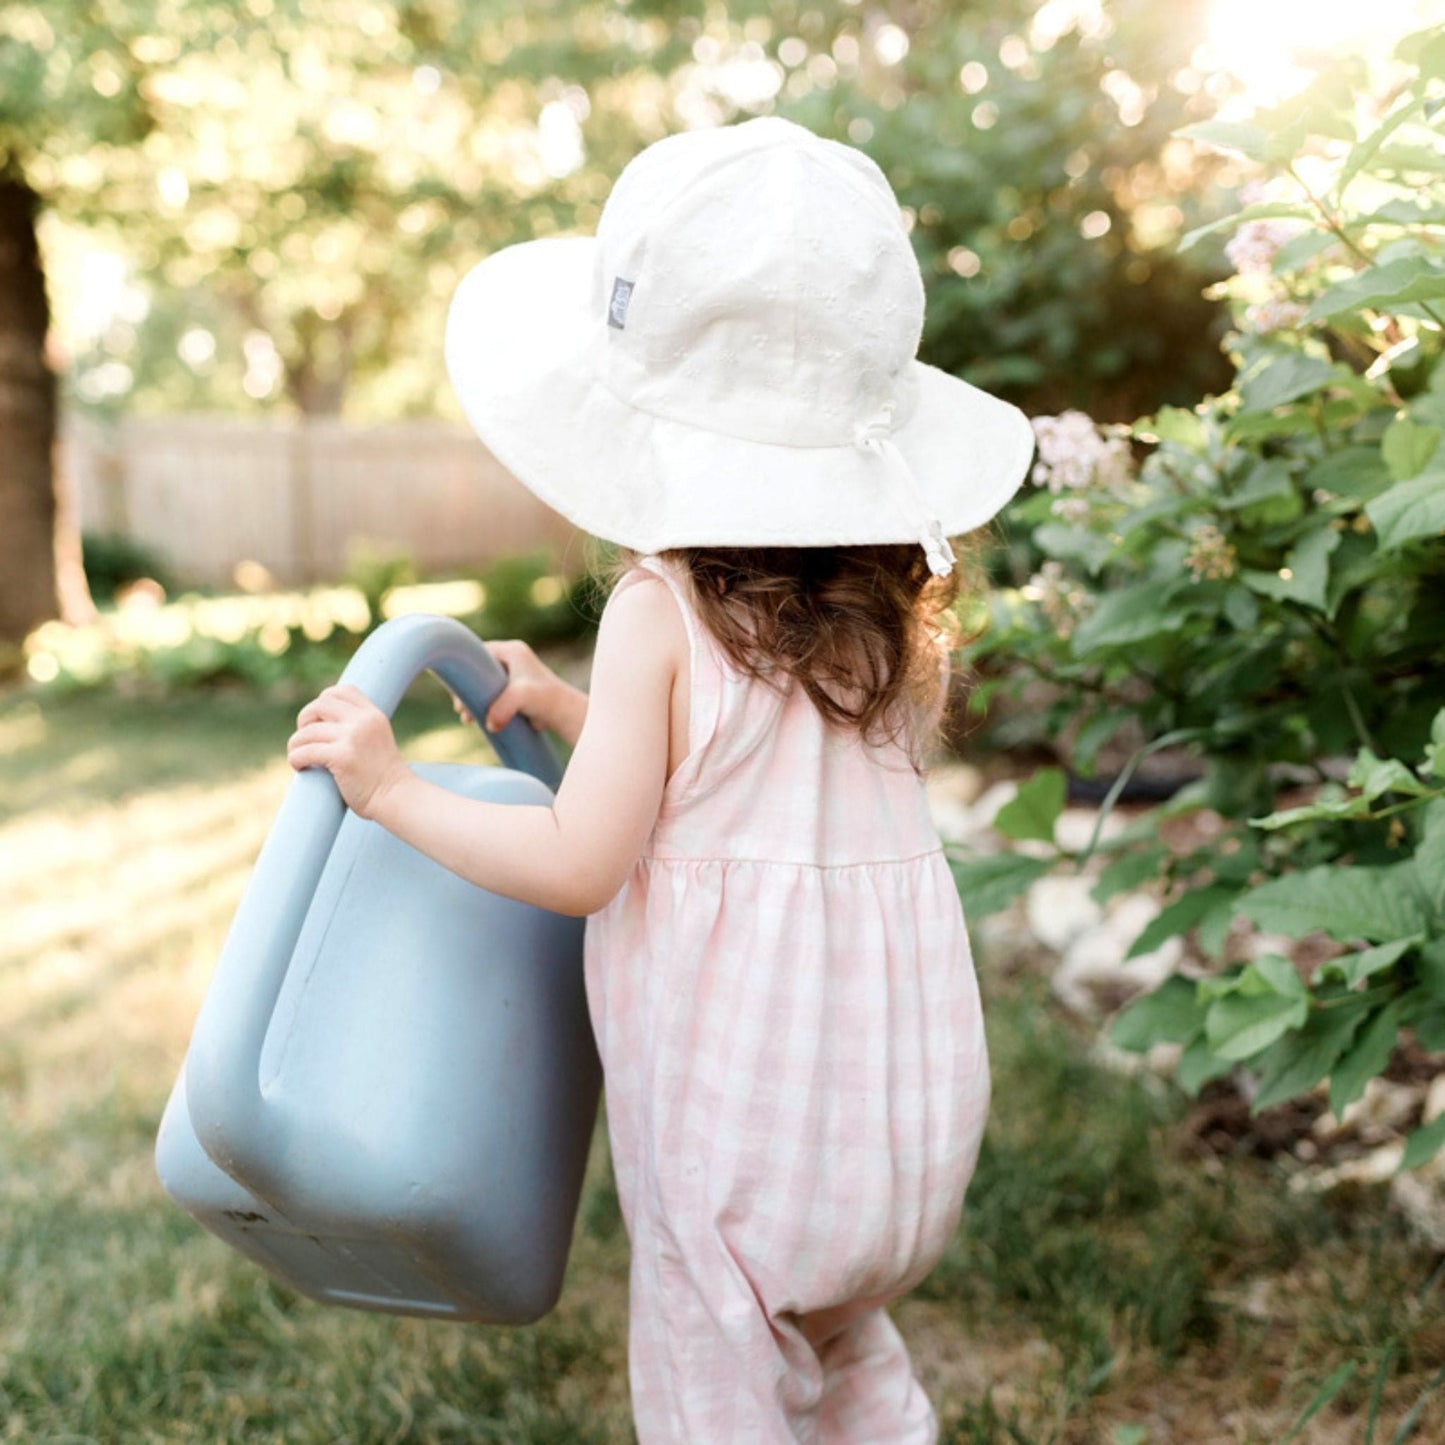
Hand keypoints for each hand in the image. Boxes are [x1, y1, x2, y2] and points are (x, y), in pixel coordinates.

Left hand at [287, 683, 408, 819]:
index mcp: (374, 715)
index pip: (342, 691)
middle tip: (306, 739)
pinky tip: (300, 767)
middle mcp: (364, 721)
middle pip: (320, 705)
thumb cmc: (382, 776)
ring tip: (299, 757)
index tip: (320, 722)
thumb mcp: (376, 740)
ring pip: (308, 731)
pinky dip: (296, 758)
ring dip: (296, 744)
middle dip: (305, 719)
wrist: (396, 797)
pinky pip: (305, 751)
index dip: (324, 702)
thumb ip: (358, 727)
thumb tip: (322, 723)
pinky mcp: (342, 757)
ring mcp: (353, 737)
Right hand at [451, 640, 585, 743]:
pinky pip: (490, 694)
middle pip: (478, 669)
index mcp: (512, 650)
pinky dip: (480, 705)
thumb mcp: (521, 697)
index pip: (478, 651)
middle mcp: (511, 658)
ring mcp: (512, 674)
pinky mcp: (513, 689)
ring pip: (482, 683)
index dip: (465, 669)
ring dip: (471, 699)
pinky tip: (473, 719)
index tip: (456, 689)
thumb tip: (489, 724)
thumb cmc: (545, 699)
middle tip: (459, 708)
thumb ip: (502, 707)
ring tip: (466, 718)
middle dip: (466, 689)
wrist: (563, 714)